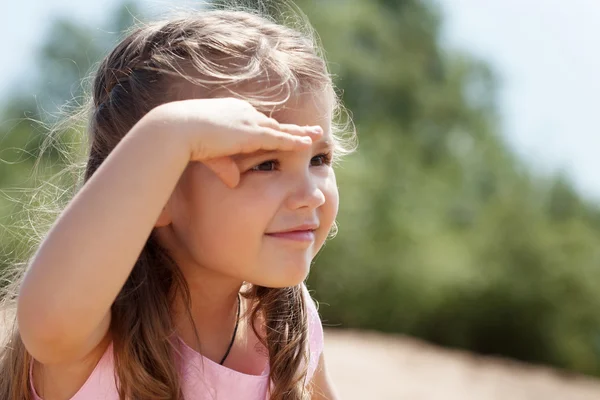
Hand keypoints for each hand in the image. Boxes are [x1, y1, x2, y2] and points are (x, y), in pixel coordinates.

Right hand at [146, 97, 322, 186]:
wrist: (174, 130)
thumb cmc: (180, 142)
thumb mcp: (206, 157)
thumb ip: (223, 168)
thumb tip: (234, 182)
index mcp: (229, 115)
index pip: (255, 123)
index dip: (271, 129)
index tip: (282, 132)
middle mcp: (242, 113)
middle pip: (273, 123)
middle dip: (292, 128)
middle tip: (309, 131)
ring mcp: (247, 121)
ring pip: (281, 128)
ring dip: (300, 133)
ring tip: (317, 135)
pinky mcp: (251, 133)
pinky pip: (279, 137)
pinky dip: (294, 140)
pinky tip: (308, 143)